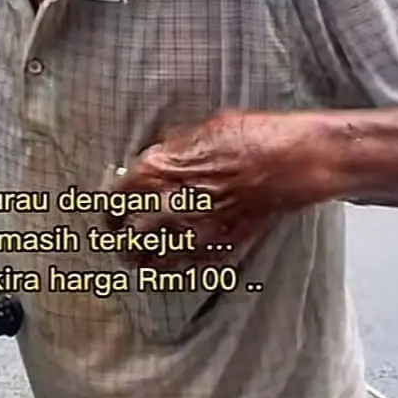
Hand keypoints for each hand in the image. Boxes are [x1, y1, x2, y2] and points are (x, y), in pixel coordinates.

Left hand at [106, 108, 331, 266]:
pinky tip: (175, 265)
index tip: (108, 215)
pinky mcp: (220, 248)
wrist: (289, 161)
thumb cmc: (248, 135)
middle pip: (130, 240)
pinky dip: (178, 268)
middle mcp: (169, 208)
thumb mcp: (198, 129)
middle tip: (119, 245)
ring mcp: (195, 233)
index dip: (107, 211)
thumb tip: (156, 157)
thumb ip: (171, 149)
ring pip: (156, 261)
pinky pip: (190, 266)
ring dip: (144, 262)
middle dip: (122, 244)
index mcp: (156, 172)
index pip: (114, 200)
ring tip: (138, 263)